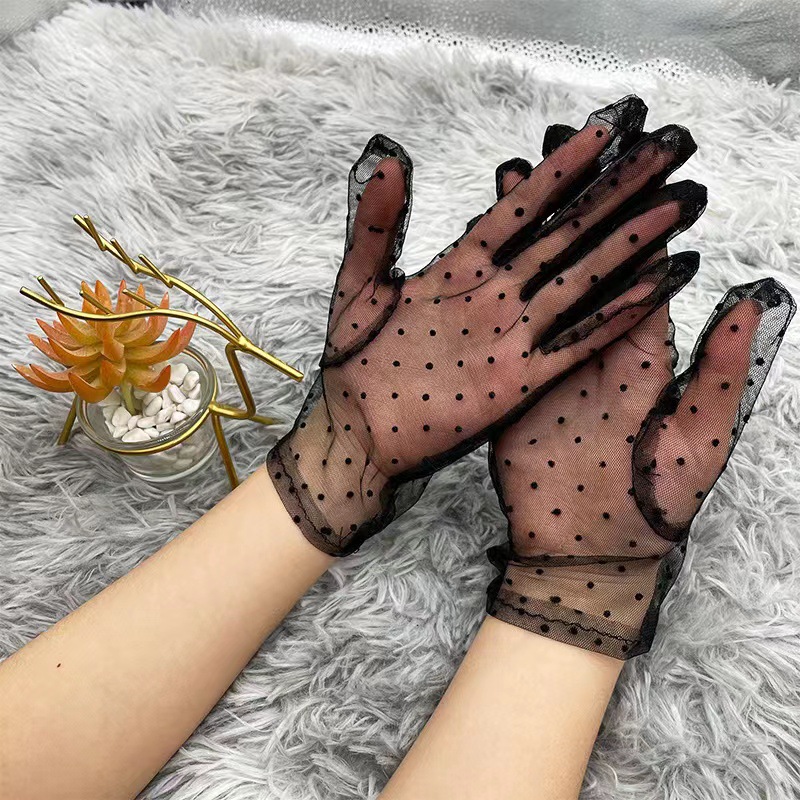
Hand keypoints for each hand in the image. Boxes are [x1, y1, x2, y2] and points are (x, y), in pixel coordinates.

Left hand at [269, 96, 706, 555]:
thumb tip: (391, 159)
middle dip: (610, 196)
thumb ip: (376, 225)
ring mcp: (510, 336)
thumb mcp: (358, 284)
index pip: (516, 210)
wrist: (357, 428)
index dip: (555, 172)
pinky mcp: (519, 380)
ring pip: (577, 282)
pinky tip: (650, 289)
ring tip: (672, 209)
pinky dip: (613, 317)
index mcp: (459, 269)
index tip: (596, 133)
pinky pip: (574, 344)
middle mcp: (495, 296)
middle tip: (659, 156)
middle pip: (561, 236)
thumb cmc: (352, 358)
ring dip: (625, 247)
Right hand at [486, 123, 794, 655]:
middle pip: (585, 261)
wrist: (587, 550)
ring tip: (518, 171)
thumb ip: (717, 372)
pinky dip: (496, 283)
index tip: (625, 162)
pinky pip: (506, 325)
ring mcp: (547, 360)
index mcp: (640, 350)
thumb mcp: (698, 440)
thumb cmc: (649, 503)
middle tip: (569, 141)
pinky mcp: (512, 382)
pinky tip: (483, 245)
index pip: (635, 267)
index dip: (631, 215)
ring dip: (532, 228)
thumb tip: (743, 298)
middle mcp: (594, 344)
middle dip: (579, 201)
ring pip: (540, 281)